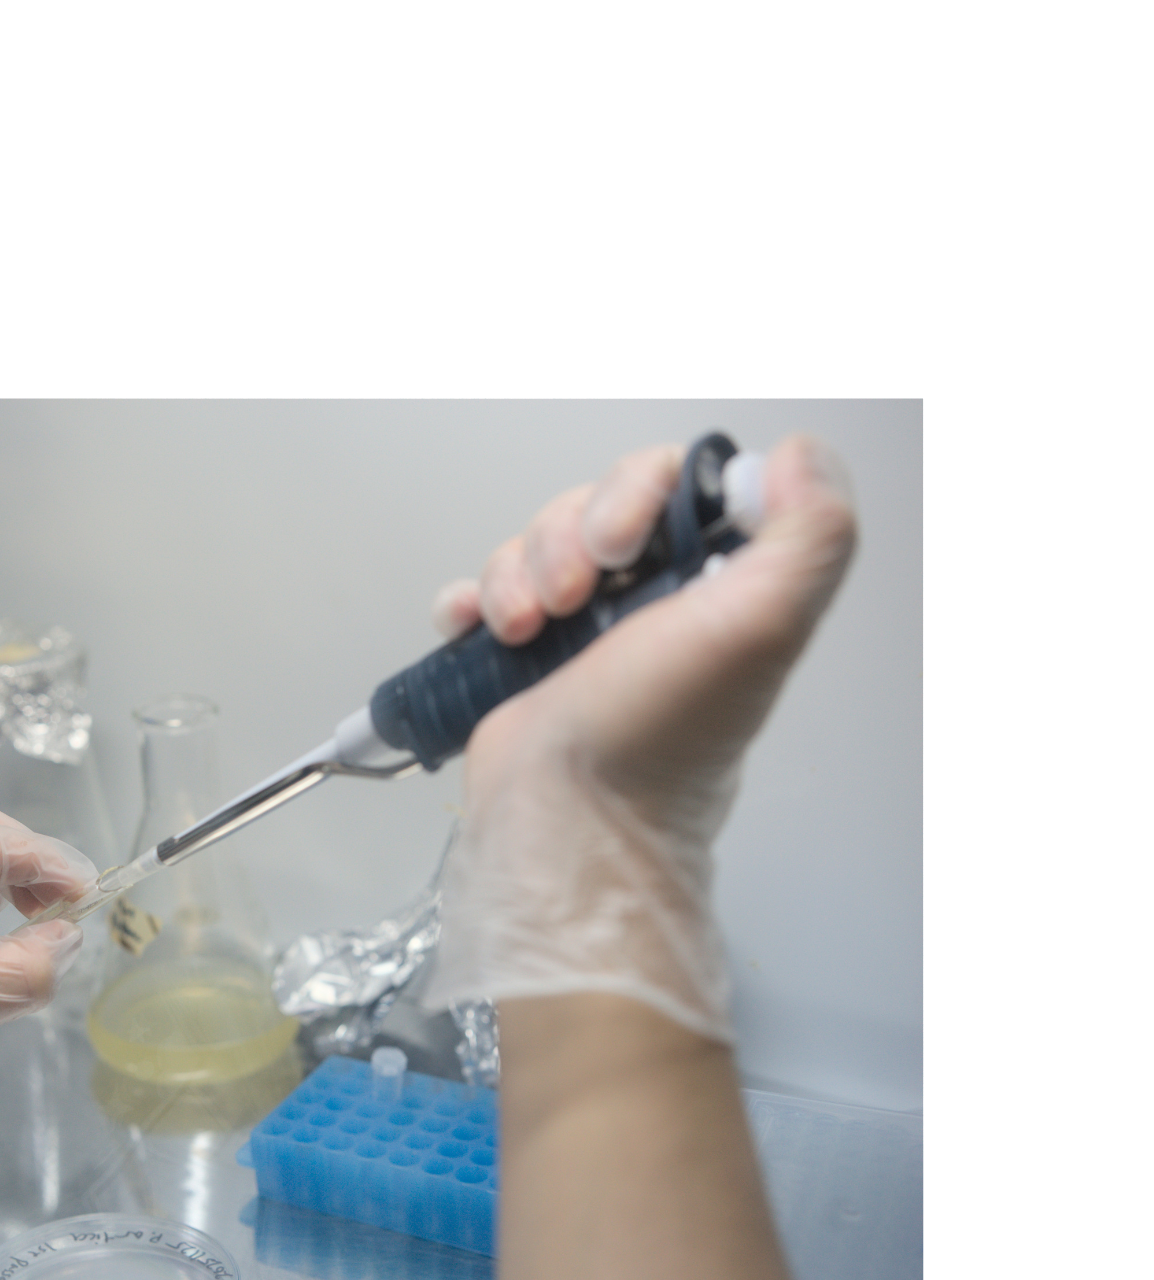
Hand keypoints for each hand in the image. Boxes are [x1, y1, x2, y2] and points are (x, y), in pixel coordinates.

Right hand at [418, 436, 858, 1038]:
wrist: (567, 821)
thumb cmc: (658, 739)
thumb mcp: (762, 626)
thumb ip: (809, 532)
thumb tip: (793, 458)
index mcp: (712, 585)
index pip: (671, 485)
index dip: (634, 495)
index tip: (625, 543)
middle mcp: (649, 604)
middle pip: (591, 505)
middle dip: (565, 537)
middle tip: (572, 597)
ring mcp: (579, 630)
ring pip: (532, 544)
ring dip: (514, 574)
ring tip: (525, 632)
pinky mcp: (518, 658)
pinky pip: (479, 594)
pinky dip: (469, 602)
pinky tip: (479, 630)